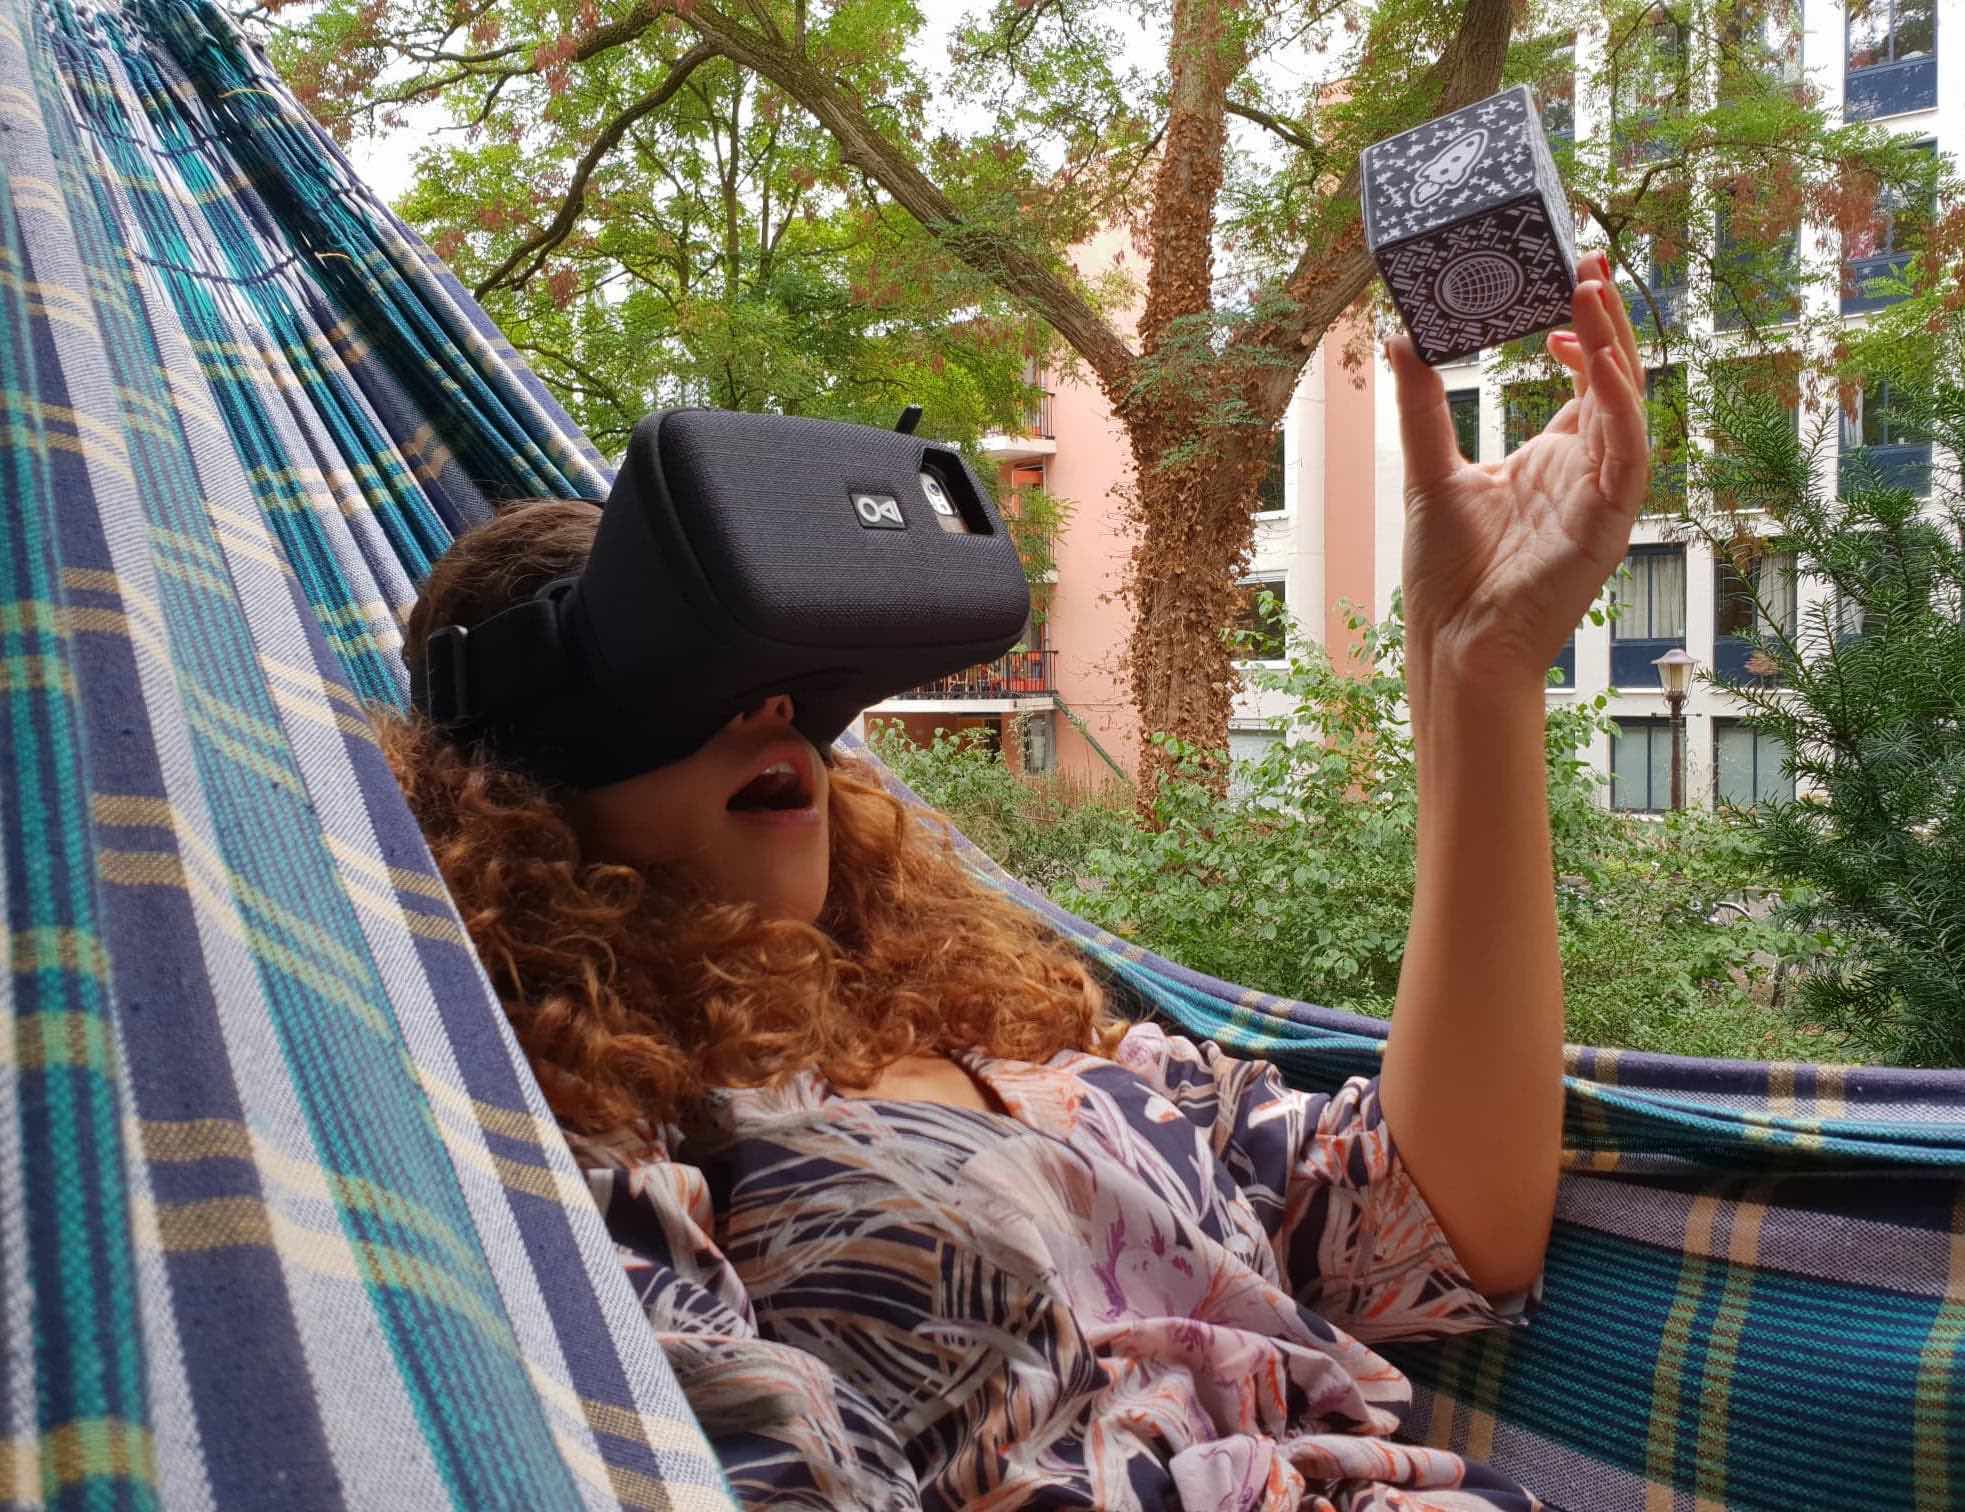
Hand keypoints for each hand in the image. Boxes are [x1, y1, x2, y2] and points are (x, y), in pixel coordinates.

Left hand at [1388, 253, 1649, 688]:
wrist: (1455, 643)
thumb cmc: (1451, 573)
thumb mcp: (1430, 470)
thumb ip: (1422, 405)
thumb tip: (1401, 338)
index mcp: (1556, 458)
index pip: (1588, 376)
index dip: (1585, 324)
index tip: (1568, 274)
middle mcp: (1588, 471)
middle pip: (1615, 379)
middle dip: (1607, 318)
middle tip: (1590, 258)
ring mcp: (1603, 497)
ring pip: (1628, 407)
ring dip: (1615, 348)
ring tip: (1591, 291)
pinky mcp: (1607, 526)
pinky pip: (1627, 457)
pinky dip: (1619, 409)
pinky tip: (1601, 366)